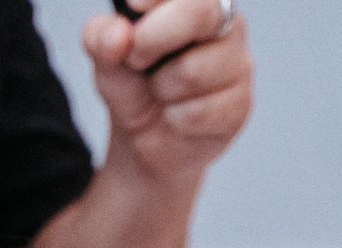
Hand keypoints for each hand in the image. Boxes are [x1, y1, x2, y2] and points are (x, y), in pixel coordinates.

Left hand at [78, 0, 251, 186]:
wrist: (147, 140)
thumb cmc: (135, 86)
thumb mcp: (106, 58)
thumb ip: (100, 37)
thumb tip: (118, 35)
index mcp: (195, 1)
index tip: (133, 6)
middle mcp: (225, 23)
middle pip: (200, 12)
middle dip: (154, 38)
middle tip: (135, 58)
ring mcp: (238, 63)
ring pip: (192, 70)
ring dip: (162, 89)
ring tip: (162, 92)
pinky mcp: (241, 104)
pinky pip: (198, 111)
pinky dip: (175, 119)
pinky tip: (177, 117)